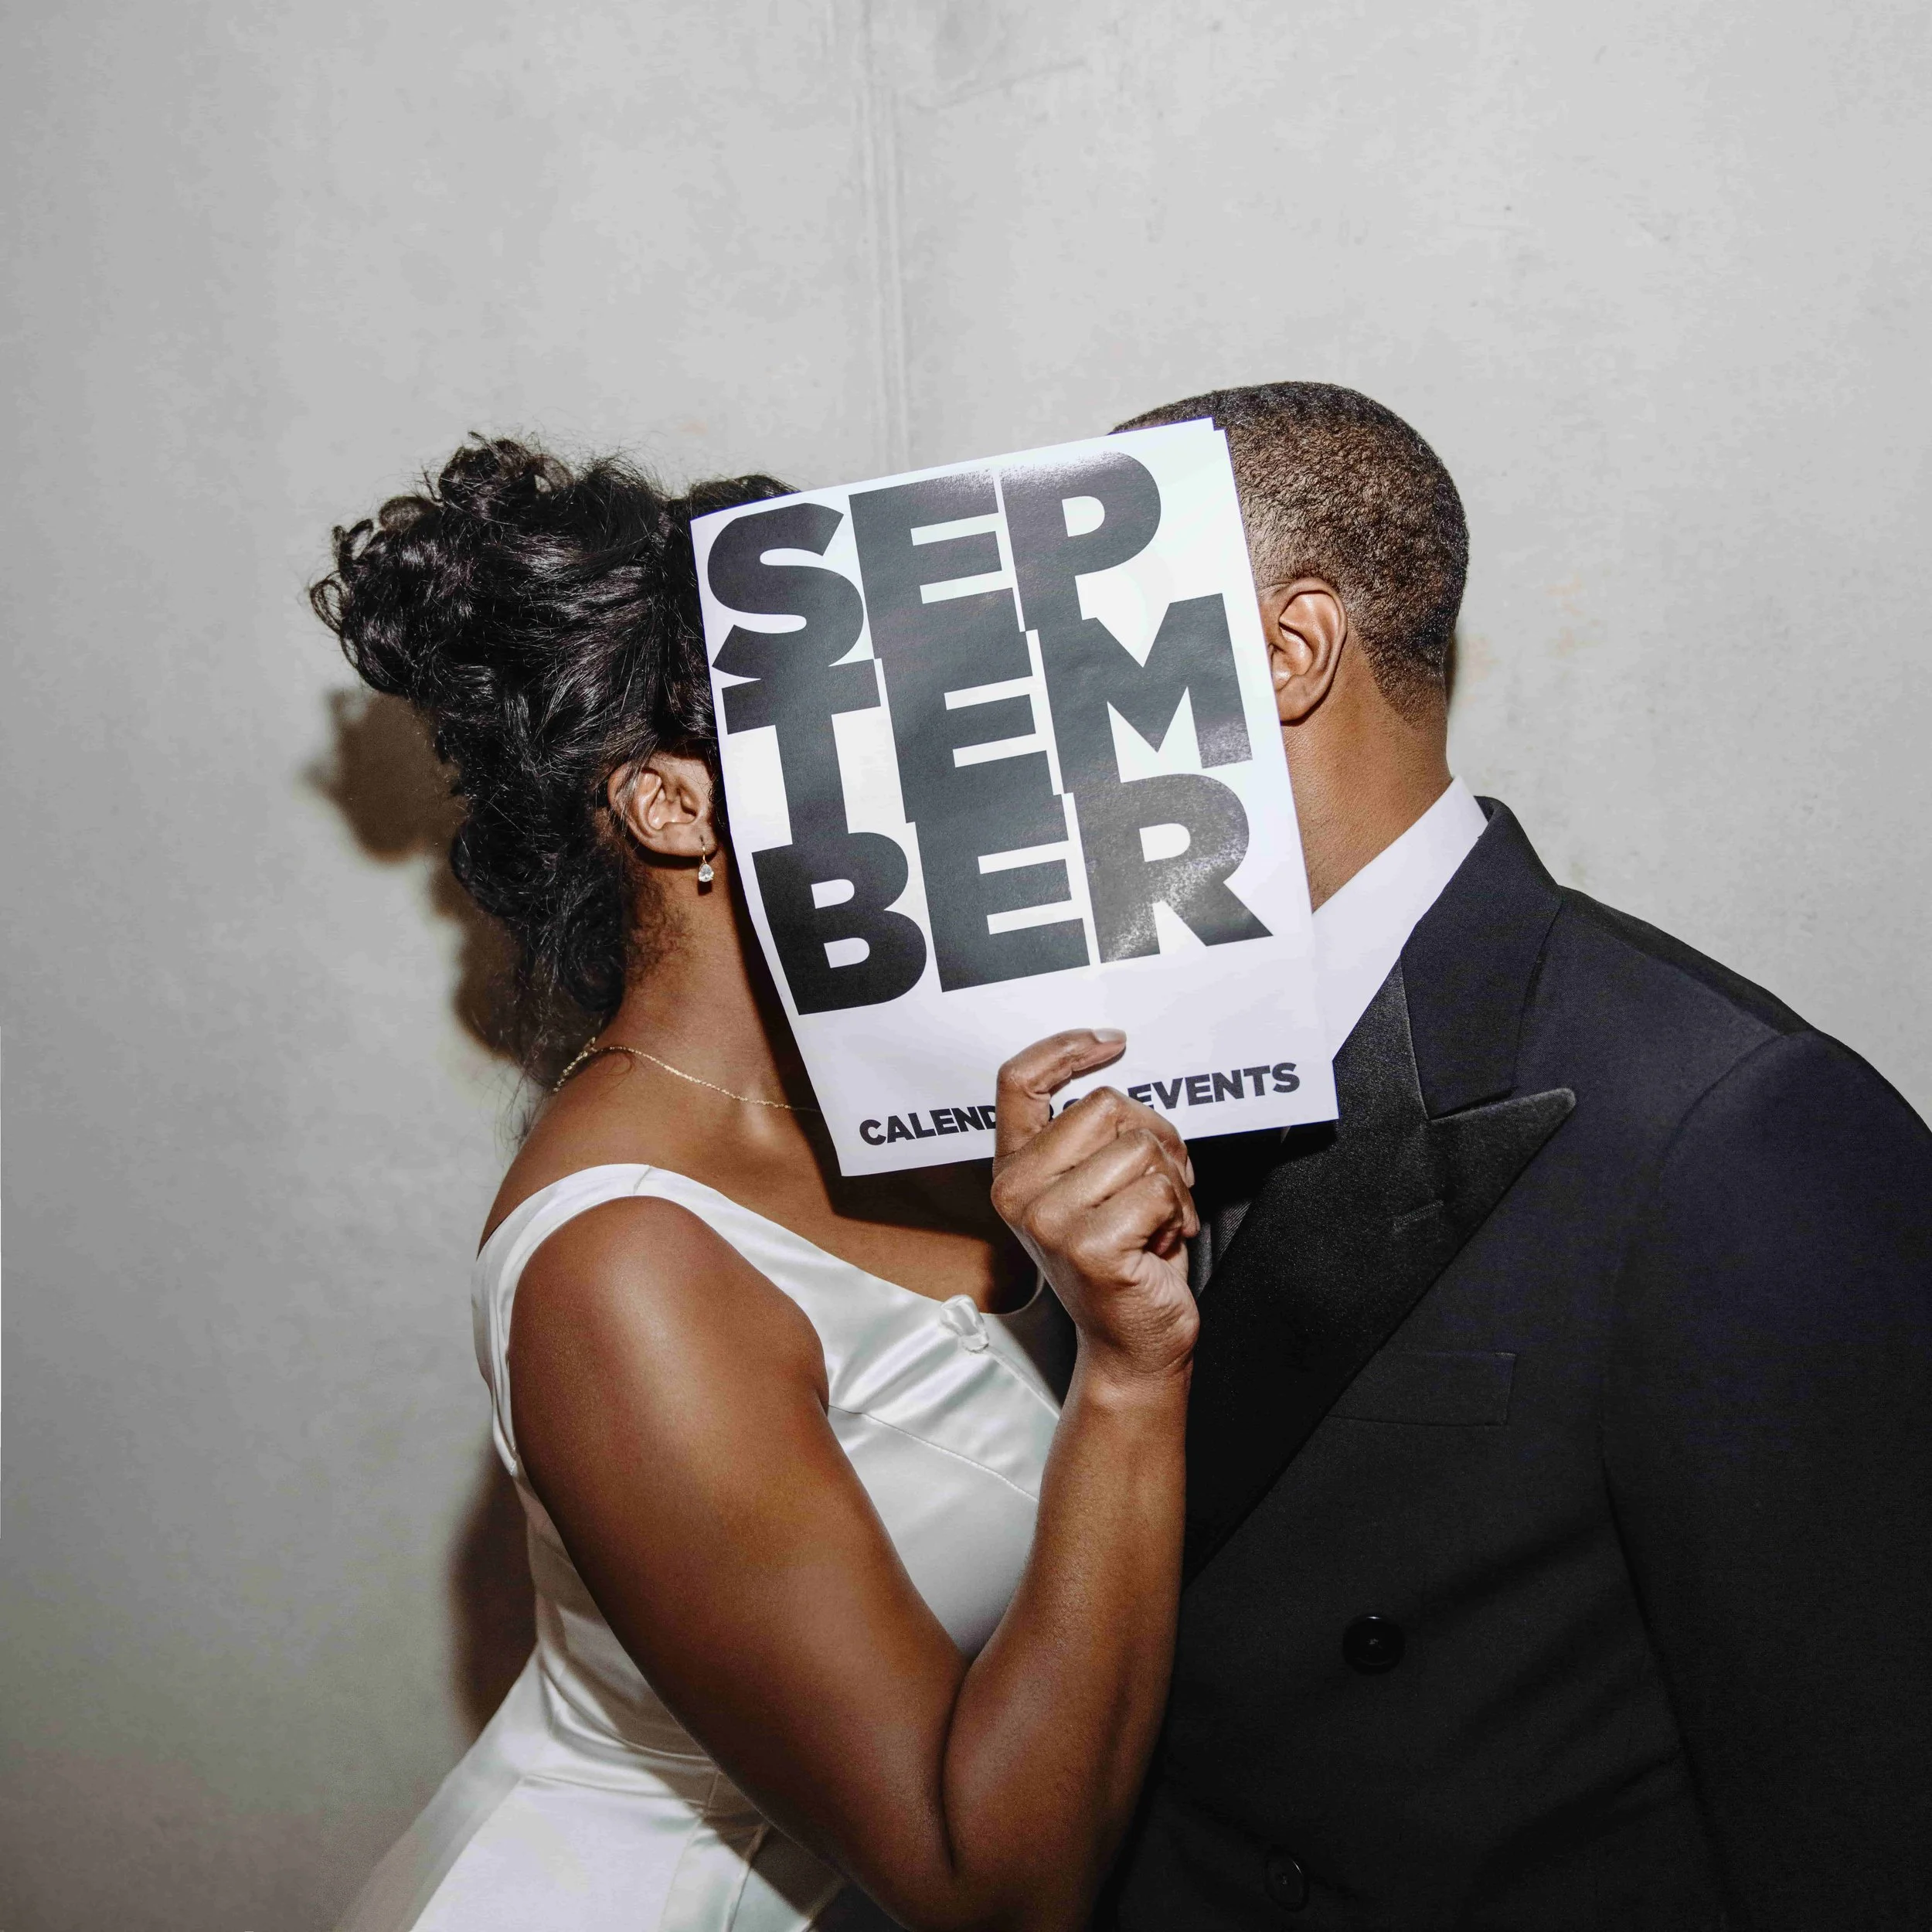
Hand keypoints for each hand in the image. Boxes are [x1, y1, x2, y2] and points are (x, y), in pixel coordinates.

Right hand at [990, 1030, 1199, 1384]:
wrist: (1133, 1343)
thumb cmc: (1122, 1259)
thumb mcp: (1090, 1187)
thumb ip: (1088, 1136)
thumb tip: (1117, 1073)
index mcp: (1014, 1169)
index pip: (1018, 1081)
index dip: (1066, 1048)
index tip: (1113, 1043)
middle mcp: (1019, 1192)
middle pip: (1105, 1105)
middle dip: (1155, 1135)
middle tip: (1163, 1179)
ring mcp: (1049, 1221)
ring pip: (1140, 1146)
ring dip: (1172, 1181)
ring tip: (1160, 1218)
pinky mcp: (1089, 1247)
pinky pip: (1158, 1189)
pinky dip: (1178, 1212)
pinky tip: (1162, 1242)